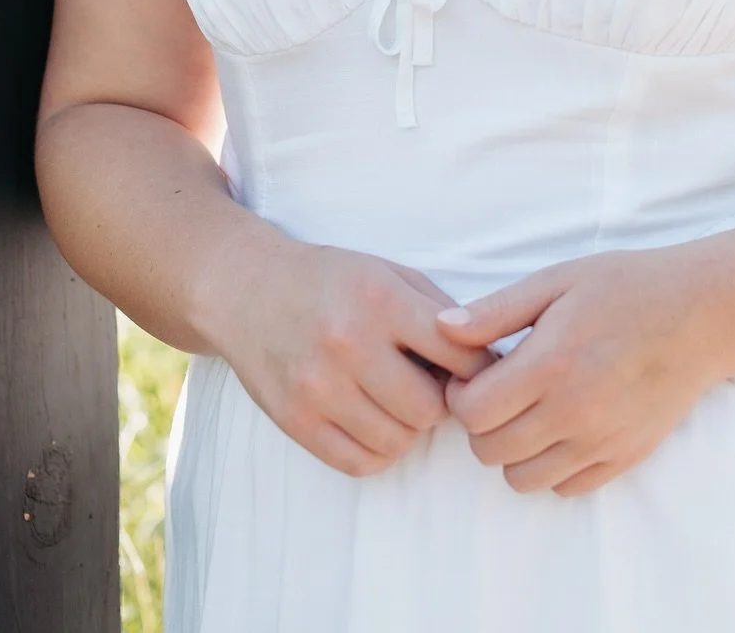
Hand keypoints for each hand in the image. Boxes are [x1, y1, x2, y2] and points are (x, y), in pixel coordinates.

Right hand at [203, 232, 494, 478]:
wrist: (246, 288)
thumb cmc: (330, 279)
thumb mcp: (388, 272)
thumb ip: (438, 311)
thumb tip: (488, 360)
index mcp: (380, 300)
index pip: (459, 354)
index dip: (479, 367)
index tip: (475, 369)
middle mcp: (349, 344)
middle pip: (430, 409)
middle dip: (440, 402)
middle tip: (429, 385)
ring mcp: (318, 386)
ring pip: (399, 441)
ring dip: (409, 428)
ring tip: (398, 400)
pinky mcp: (295, 420)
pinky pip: (360, 463)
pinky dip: (378, 449)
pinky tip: (373, 420)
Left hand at [436, 247, 718, 496]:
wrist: (701, 315)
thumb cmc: (626, 288)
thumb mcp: (556, 281)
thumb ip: (496, 311)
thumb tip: (441, 329)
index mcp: (549, 364)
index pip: (473, 413)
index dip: (461, 395)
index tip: (476, 375)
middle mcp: (573, 412)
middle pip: (490, 451)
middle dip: (482, 424)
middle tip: (500, 391)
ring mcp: (600, 441)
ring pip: (523, 480)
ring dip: (514, 450)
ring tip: (529, 411)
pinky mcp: (624, 457)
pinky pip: (566, 487)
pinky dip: (553, 465)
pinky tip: (562, 425)